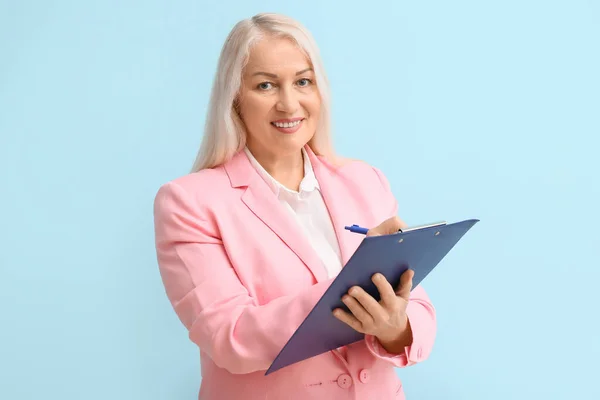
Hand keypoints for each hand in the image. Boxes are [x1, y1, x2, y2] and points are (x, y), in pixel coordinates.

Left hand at [333, 217, 413, 351]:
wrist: (394, 331)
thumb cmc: (396, 308)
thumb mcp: (403, 297)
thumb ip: (405, 283)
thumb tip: (409, 270)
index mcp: (393, 306)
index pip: (388, 295)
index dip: (382, 285)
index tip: (375, 275)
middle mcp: (383, 316)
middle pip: (372, 307)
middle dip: (362, 298)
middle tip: (352, 288)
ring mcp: (372, 324)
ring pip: (361, 315)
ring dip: (352, 306)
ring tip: (344, 296)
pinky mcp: (362, 328)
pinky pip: (352, 323)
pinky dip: (343, 317)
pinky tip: (335, 310)